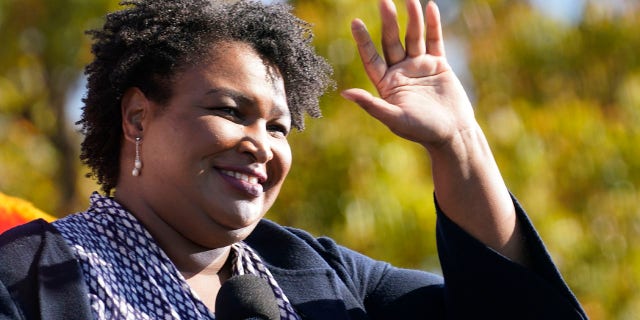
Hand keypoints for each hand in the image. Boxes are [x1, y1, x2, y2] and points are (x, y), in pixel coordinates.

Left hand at [342, 0, 475, 150]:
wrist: (452, 134)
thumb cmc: (421, 131)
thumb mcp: (394, 118)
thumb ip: (371, 104)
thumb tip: (344, 93)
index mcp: (386, 84)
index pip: (371, 58)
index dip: (363, 41)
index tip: (355, 22)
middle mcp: (400, 72)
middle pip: (391, 42)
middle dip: (388, 22)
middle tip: (384, 1)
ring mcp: (419, 66)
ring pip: (413, 37)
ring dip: (411, 19)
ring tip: (410, 0)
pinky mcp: (438, 65)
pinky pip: (434, 41)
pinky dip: (432, 25)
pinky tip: (430, 8)